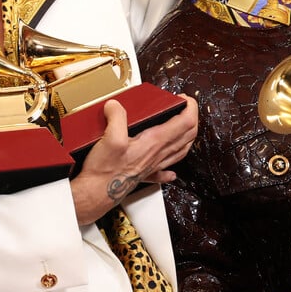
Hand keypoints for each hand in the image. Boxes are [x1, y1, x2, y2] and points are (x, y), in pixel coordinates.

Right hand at [70, 95, 196, 224]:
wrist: (97, 193)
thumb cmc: (106, 170)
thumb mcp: (111, 137)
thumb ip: (117, 117)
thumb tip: (116, 105)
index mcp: (155, 142)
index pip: (186, 122)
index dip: (190, 107)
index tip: (184, 98)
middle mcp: (159, 154)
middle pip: (189, 135)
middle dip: (192, 118)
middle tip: (185, 107)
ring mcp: (154, 165)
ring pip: (181, 151)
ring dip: (187, 137)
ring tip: (184, 128)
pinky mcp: (145, 174)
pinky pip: (165, 171)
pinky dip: (172, 168)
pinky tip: (171, 171)